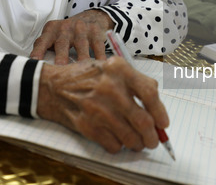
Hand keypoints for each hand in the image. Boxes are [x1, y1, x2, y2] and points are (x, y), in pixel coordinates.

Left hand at [30, 10, 114, 64]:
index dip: (38, 52)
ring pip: (81, 45)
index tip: (35, 61)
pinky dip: (99, 57)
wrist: (90, 18)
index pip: (42, 42)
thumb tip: (36, 68)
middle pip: (62, 43)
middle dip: (61, 56)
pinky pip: (97, 46)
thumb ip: (45, 48)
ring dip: (81, 58)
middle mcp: (65, 28)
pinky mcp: (95, 32)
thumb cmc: (68, 32)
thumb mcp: (54, 35)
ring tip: (81, 71)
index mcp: (51, 30)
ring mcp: (81, 29)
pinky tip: (100, 65)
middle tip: (60, 67)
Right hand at [37, 56, 168, 153]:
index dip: (160, 112)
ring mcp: (98, 109)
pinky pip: (113, 145)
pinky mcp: (88, 126)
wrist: (52, 86)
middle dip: (152, 136)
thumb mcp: (111, 67)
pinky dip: (120, 147)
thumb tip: (156, 109)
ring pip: (130, 137)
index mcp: (119, 70)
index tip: (163, 123)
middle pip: (143, 121)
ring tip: (138, 143)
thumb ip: (135, 82)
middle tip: (154, 140)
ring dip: (138, 144)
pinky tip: (118, 140)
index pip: (149, 93)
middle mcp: (110, 88)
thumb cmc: (86, 77)